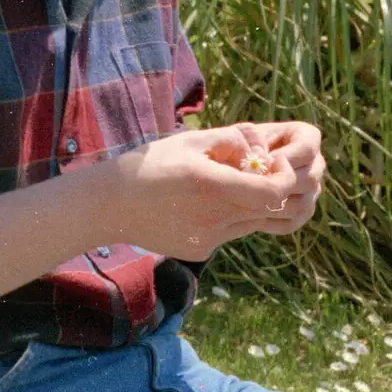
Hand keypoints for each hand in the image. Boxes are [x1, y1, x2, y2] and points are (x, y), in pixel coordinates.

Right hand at [109, 125, 299, 260]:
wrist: (108, 206)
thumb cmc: (148, 165)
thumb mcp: (189, 140)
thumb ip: (232, 140)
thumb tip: (262, 151)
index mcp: (212, 186)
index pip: (274, 193)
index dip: (283, 177)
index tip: (273, 162)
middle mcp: (214, 219)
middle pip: (267, 207)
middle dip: (267, 187)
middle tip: (249, 169)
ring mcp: (207, 239)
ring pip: (250, 221)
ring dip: (248, 202)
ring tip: (218, 185)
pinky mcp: (199, 250)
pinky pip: (228, 232)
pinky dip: (226, 216)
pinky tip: (195, 205)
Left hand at [222, 120, 325, 237]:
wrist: (226, 169)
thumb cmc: (234, 145)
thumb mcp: (240, 135)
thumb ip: (254, 140)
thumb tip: (267, 161)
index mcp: (307, 137)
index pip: (308, 149)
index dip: (286, 158)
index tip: (262, 163)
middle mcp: (315, 163)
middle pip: (310, 178)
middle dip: (279, 184)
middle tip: (250, 187)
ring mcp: (311, 190)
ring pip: (303, 204)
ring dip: (274, 204)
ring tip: (247, 200)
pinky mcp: (300, 212)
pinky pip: (291, 222)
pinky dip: (269, 221)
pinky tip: (247, 214)